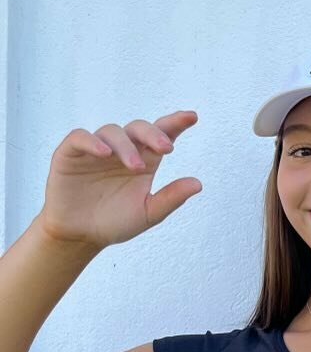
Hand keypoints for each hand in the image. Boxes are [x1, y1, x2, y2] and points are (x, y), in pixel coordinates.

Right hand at [38, 110, 201, 248]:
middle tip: (166, 148)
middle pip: (139, 128)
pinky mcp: (71, 153)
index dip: (175, 123)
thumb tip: (198, 184)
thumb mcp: (148, 213)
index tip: (192, 117)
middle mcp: (122, 150)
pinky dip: (92, 141)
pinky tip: (105, 153)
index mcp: (145, 160)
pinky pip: (80, 137)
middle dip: (154, 134)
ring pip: (113, 132)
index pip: (162, 135)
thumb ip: (171, 198)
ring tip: (136, 167)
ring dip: (127, 146)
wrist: (81, 235)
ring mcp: (96, 150)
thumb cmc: (116, 221)